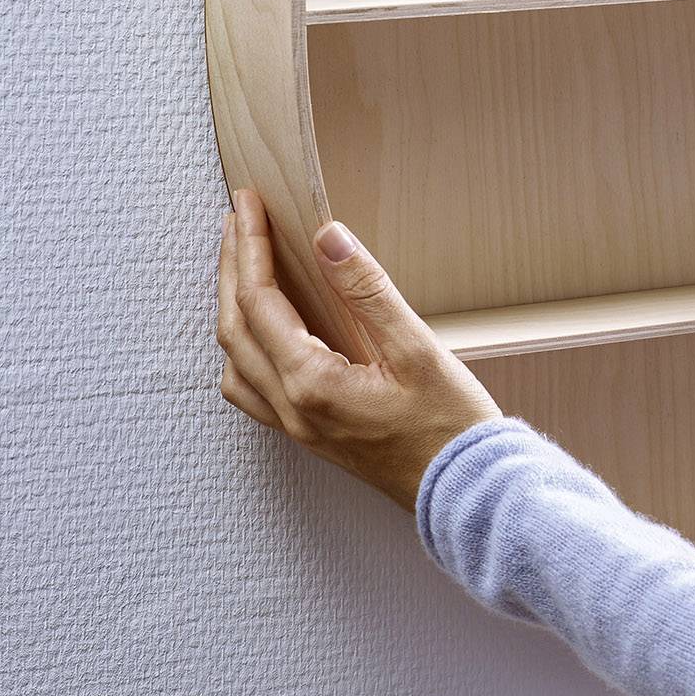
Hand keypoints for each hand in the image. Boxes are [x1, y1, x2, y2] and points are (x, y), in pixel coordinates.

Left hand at [216, 186, 504, 512]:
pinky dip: (245, 347)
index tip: (248, 204)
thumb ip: (368, 291)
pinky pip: (253, 389)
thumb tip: (328, 238)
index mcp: (312, 384)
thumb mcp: (417, 348)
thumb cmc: (449, 425)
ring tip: (244, 267)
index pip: (261, 302)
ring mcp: (297, 427)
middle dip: (231, 268)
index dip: (250, 247)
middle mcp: (293, 409)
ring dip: (232, 309)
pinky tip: (266, 329)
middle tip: (235, 220)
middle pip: (234, 329)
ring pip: (235, 362)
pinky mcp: (310, 434)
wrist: (464, 491)